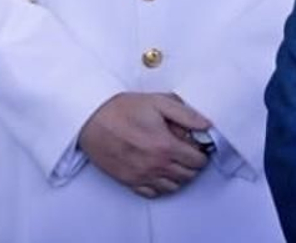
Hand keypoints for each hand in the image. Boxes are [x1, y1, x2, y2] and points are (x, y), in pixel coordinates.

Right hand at [77, 92, 211, 198]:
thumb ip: (185, 114)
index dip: (201, 153)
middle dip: (191, 164)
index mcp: (165, 146)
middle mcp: (156, 165)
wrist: (89, 118)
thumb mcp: (155, 102)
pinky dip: (160, 185)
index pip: (198, 161)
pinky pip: (154, 192)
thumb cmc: (119, 109)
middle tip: (184, 151)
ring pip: (173, 186)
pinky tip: (156, 171)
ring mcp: (142, 176)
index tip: (196, 145)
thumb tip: (206, 125)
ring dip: (177, 175)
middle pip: (188, 176)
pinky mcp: (129, 181)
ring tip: (171, 160)